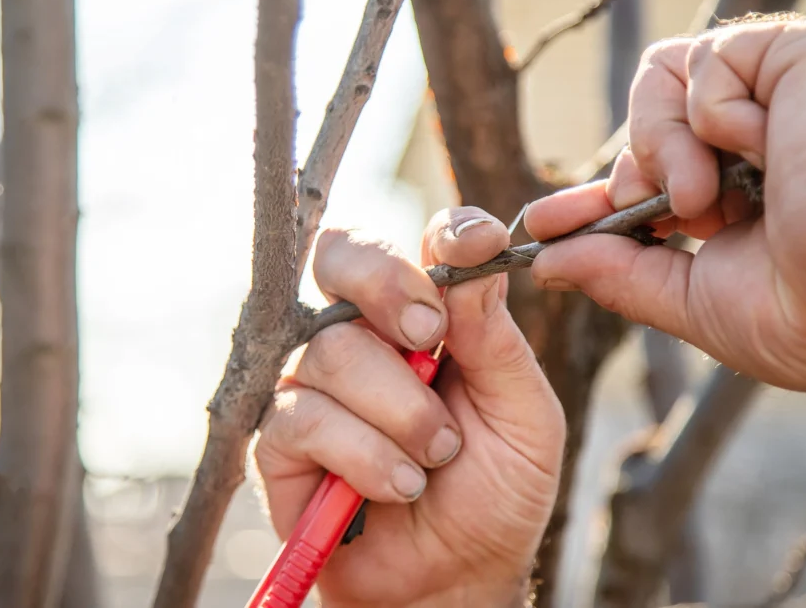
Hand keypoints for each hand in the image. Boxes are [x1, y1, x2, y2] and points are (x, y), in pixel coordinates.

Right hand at [253, 211, 563, 606]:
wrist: (459, 575)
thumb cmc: (496, 489)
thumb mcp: (523, 414)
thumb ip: (497, 339)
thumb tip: (472, 261)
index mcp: (424, 317)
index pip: (417, 243)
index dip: (443, 231)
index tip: (475, 245)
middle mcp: (362, 335)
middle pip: (342, 257)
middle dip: (389, 288)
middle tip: (430, 339)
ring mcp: (315, 382)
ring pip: (335, 349)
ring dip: (400, 411)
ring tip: (434, 457)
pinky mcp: (281, 439)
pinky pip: (307, 418)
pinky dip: (365, 456)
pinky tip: (397, 485)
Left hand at [525, 15, 805, 393]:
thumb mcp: (692, 302)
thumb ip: (618, 275)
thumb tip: (549, 263)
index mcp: (746, 192)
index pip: (648, 171)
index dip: (597, 194)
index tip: (544, 223)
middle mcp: (764, 135)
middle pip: (648, 114)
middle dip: (630, 173)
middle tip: (665, 210)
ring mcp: (782, 93)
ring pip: (663, 75)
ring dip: (663, 143)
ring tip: (703, 195)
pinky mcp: (805, 53)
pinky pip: (705, 58)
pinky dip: (713, 112)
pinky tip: (758, 151)